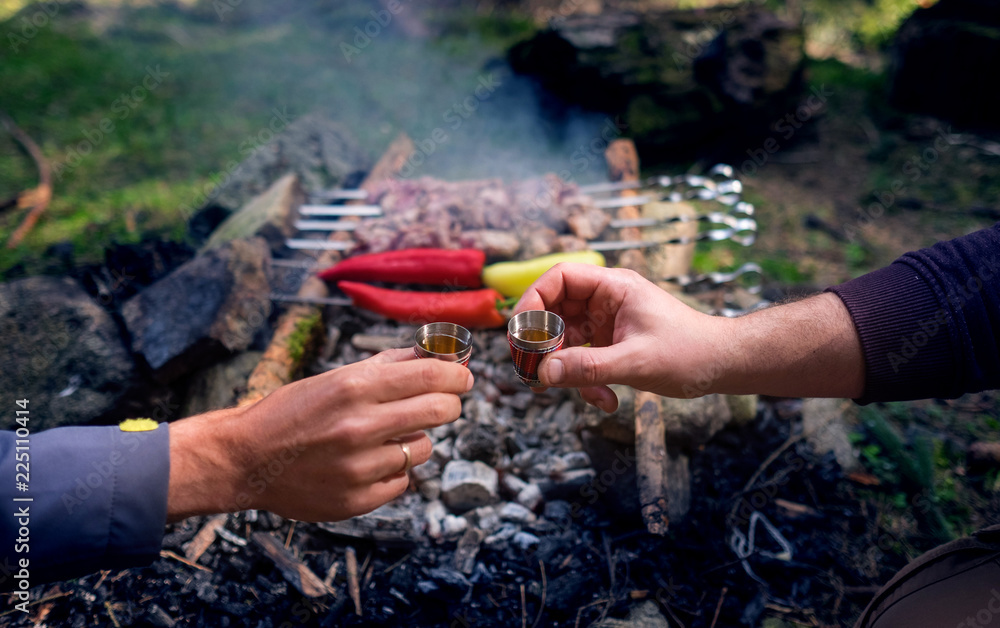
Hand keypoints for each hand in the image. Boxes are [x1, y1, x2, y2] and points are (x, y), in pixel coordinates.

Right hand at [168, 349, 472, 521]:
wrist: (245, 459)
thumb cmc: (292, 412)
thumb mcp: (335, 378)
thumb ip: (387, 366)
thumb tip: (434, 354)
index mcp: (353, 388)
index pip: (430, 375)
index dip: (457, 375)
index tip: (463, 377)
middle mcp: (359, 426)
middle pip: (439, 411)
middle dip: (449, 404)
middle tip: (444, 403)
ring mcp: (358, 467)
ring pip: (423, 449)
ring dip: (415, 440)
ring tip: (387, 437)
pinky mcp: (356, 500)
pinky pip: (401, 480)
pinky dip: (392, 470)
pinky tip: (367, 463)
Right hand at [514, 264, 732, 410]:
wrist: (722, 366)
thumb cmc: (691, 352)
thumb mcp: (636, 362)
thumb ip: (588, 368)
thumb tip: (544, 372)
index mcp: (614, 287)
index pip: (560, 278)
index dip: (534, 300)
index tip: (521, 332)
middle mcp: (606, 300)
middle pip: (554, 310)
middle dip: (544, 344)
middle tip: (536, 371)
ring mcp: (606, 323)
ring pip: (565, 340)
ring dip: (566, 370)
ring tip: (582, 394)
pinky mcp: (610, 344)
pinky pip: (581, 360)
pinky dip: (584, 382)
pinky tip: (605, 401)